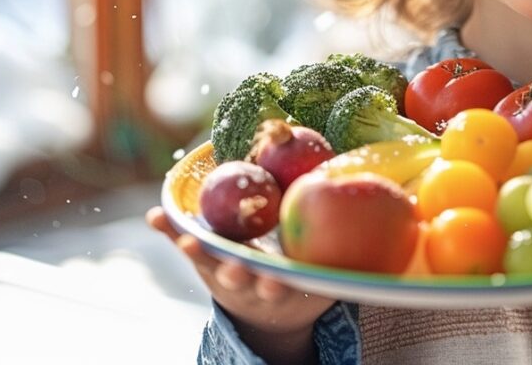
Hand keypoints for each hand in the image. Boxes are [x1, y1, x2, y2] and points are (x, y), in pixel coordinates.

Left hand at [146, 206, 335, 362]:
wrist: (272, 316)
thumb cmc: (304, 285)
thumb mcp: (323, 281)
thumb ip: (341, 260)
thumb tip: (374, 219)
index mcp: (283, 290)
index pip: (281, 289)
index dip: (278, 285)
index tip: (277, 281)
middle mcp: (251, 285)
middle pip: (242, 281)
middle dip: (237, 274)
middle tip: (235, 269)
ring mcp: (225, 275)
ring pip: (210, 265)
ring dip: (199, 252)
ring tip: (187, 241)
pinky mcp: (207, 263)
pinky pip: (187, 245)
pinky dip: (171, 230)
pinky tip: (157, 216)